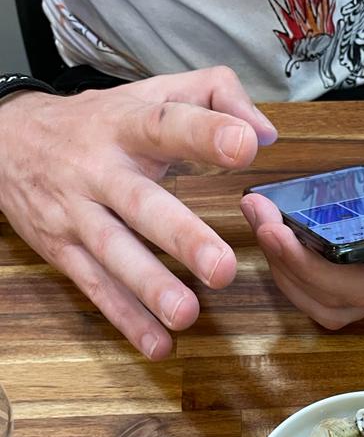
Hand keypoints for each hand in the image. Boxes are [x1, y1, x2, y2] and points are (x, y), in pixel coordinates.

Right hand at [0, 67, 276, 357]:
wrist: (8, 139)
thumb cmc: (101, 122)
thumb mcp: (152, 92)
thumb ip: (215, 95)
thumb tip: (266, 131)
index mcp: (127, 125)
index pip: (166, 123)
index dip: (204, 133)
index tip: (244, 146)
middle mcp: (99, 170)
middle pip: (140, 203)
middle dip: (180, 236)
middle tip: (221, 267)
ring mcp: (77, 214)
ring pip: (113, 252)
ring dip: (150, 287)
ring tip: (186, 314)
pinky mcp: (63, 251)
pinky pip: (97, 289)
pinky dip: (127, 320)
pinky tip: (159, 344)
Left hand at [241, 92, 363, 329]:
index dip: (316, 270)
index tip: (281, 230)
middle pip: (337, 302)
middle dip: (288, 266)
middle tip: (259, 218)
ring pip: (326, 302)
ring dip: (285, 271)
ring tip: (261, 220)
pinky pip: (325, 282)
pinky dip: (294, 263)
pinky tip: (277, 228)